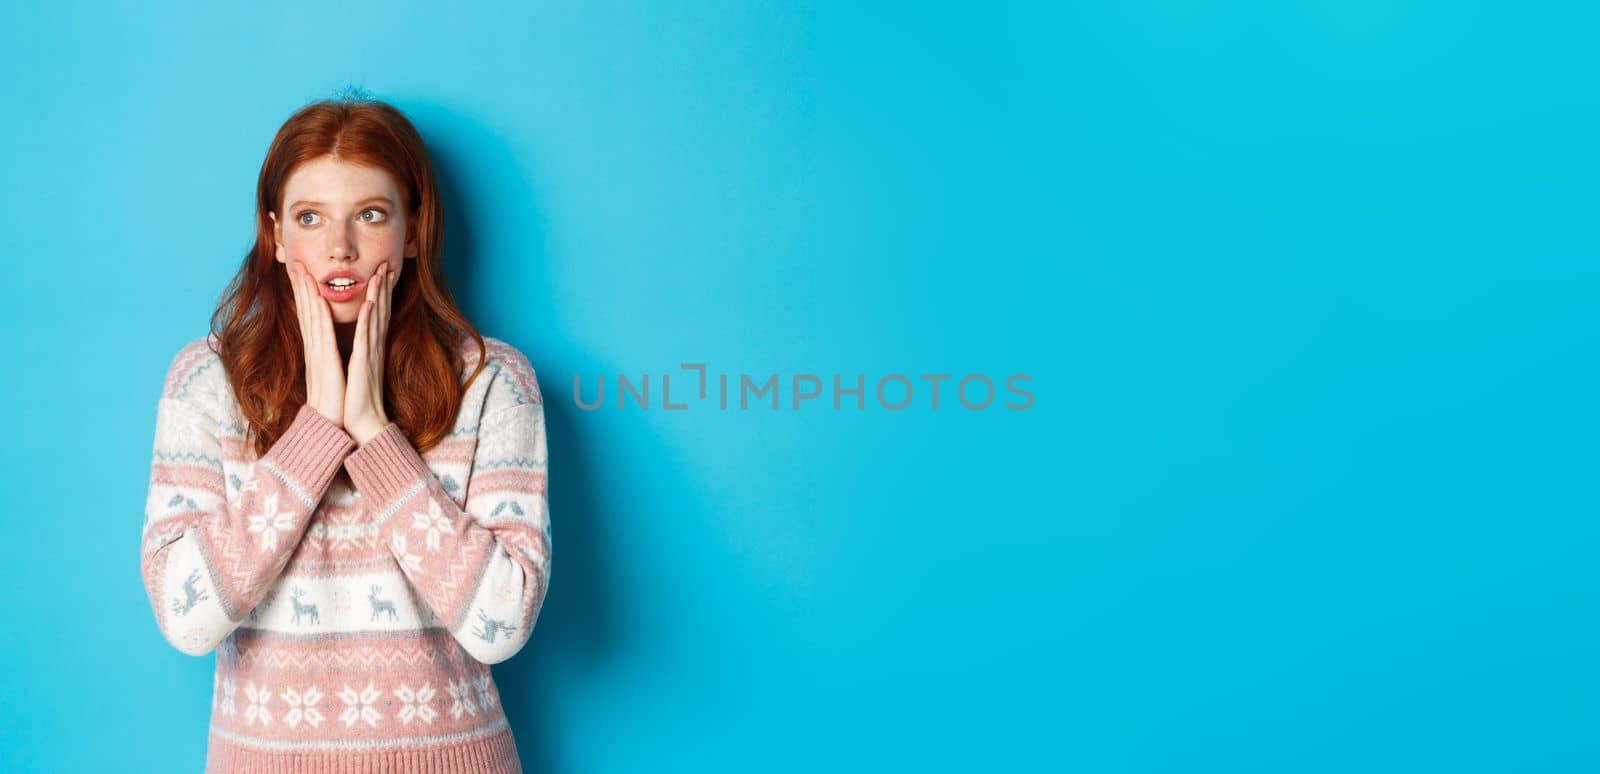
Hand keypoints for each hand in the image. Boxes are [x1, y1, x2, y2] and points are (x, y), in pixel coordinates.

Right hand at [288, 260, 345, 426]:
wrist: (331, 423)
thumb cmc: (334, 400)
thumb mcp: (332, 372)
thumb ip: (328, 356)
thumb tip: (328, 345)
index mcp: (317, 350)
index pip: (310, 315)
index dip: (304, 293)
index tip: (302, 273)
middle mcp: (315, 349)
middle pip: (306, 311)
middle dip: (301, 286)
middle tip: (294, 262)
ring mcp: (318, 355)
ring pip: (312, 318)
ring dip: (309, 293)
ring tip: (304, 271)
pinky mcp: (326, 364)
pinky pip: (324, 336)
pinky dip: (324, 316)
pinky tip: (323, 300)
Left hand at [345, 262, 398, 444]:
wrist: (362, 425)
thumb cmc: (358, 401)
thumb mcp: (358, 371)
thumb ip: (361, 354)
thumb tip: (361, 343)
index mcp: (370, 349)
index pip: (377, 315)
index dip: (380, 293)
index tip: (381, 273)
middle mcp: (373, 348)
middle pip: (380, 311)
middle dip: (383, 287)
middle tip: (387, 264)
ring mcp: (370, 355)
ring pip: (375, 319)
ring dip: (378, 295)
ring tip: (381, 274)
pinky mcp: (364, 365)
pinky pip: (366, 338)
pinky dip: (368, 320)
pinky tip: (370, 304)